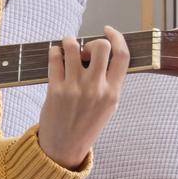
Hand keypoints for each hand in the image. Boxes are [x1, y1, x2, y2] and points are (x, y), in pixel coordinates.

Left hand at [36, 26, 128, 170]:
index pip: (123, 56)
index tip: (108, 30)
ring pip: (73, 47)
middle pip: (101, 46)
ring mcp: (75, 88)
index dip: (117, 37)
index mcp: (114, 92)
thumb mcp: (108, 106)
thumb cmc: (87, 124)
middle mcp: (96, 88)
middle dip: (93, 41)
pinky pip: (55, 59)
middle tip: (85, 50)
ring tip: (67, 46)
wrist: (64, 147)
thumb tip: (104, 52)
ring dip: (69, 41)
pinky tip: (55, 54)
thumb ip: (110, 82)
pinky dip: (54, 51)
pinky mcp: (55, 90)